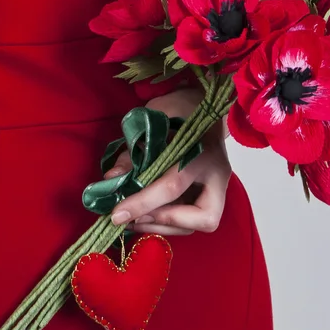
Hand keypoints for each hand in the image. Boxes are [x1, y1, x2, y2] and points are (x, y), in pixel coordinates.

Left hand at [105, 87, 231, 235]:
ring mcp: (217, 188)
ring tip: (133, 219)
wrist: (202, 102)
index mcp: (204, 152)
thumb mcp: (154, 120)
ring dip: (162, 226)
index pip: (173, 185)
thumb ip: (135, 150)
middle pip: (202, 218)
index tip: (117, 214)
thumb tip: (112, 178)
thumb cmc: (178, 108)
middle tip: (133, 219)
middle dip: (164, 222)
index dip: (143, 203)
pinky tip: (144, 214)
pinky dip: (165, 222)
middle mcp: (217, 175)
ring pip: (196, 225)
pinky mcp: (208, 195)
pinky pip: (190, 220)